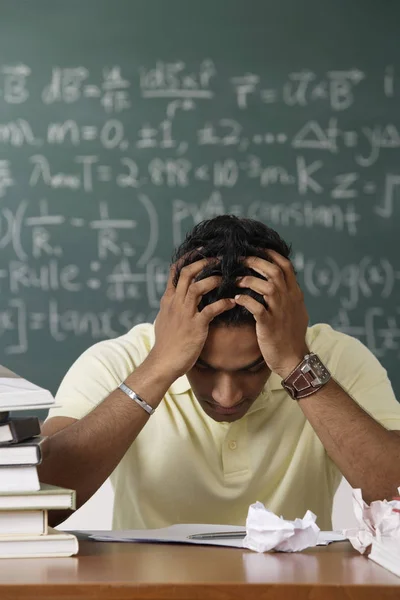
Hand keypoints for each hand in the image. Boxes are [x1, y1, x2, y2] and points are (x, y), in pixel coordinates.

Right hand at [150, 258, 234, 379]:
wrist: (163, 363)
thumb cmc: (166, 344)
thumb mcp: (163, 320)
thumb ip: (170, 306)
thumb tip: (172, 298)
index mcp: (168, 300)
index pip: (175, 272)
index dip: (188, 259)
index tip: (200, 251)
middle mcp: (175, 303)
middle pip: (186, 274)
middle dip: (202, 263)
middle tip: (218, 258)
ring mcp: (185, 314)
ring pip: (197, 287)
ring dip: (213, 279)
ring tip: (226, 277)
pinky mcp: (196, 326)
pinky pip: (211, 310)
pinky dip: (223, 304)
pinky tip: (232, 302)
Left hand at [234, 251, 308, 377]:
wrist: (293, 359)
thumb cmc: (290, 336)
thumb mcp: (296, 311)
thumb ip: (289, 295)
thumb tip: (281, 282)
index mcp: (295, 294)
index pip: (286, 266)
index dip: (271, 254)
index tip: (256, 248)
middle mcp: (289, 299)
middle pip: (274, 271)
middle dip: (255, 262)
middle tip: (240, 259)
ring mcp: (280, 311)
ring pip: (267, 286)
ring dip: (248, 280)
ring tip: (234, 280)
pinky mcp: (269, 324)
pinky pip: (256, 307)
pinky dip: (245, 300)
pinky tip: (235, 299)